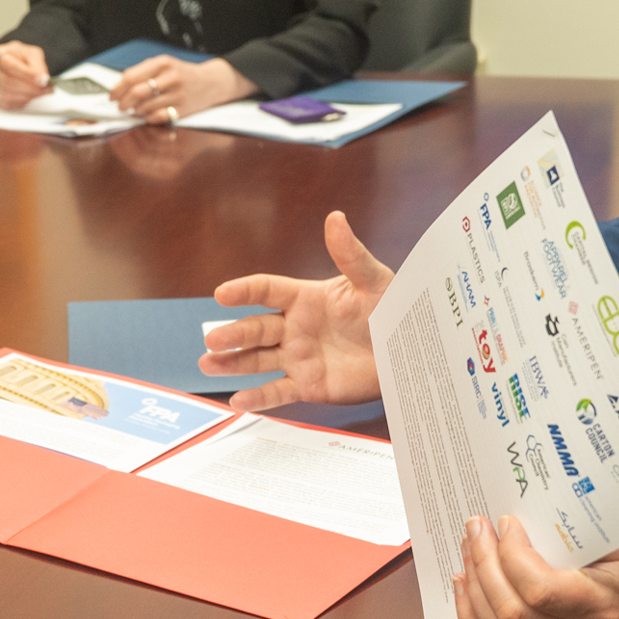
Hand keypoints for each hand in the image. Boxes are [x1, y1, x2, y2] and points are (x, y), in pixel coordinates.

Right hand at [0, 42, 51, 108]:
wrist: (13, 63)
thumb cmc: (22, 58)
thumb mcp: (32, 53)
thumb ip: (37, 64)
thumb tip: (42, 78)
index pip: (10, 66)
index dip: (28, 74)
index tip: (44, 80)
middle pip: (9, 82)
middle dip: (32, 87)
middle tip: (48, 87)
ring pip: (9, 95)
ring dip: (30, 95)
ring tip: (42, 91)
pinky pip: (9, 104)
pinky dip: (24, 101)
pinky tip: (31, 94)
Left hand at [110, 54, 255, 122]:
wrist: (213, 82)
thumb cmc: (184, 74)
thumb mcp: (166, 65)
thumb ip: (144, 72)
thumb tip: (119, 88)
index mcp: (163, 63)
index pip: (131, 76)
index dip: (117, 89)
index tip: (112, 96)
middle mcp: (171, 78)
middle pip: (137, 92)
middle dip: (124, 102)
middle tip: (121, 106)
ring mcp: (178, 94)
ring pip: (145, 106)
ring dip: (135, 111)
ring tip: (135, 110)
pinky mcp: (183, 109)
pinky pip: (157, 117)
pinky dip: (148, 118)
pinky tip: (148, 115)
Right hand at [199, 210, 393, 410]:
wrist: (411, 351)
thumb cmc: (394, 311)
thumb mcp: (374, 282)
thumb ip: (351, 254)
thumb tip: (336, 218)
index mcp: (306, 299)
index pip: (267, 290)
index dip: (244, 291)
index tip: (223, 293)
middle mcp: (295, 327)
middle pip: (255, 328)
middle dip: (233, 333)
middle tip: (214, 339)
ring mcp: (298, 357)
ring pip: (257, 360)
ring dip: (232, 363)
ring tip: (208, 364)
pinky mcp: (308, 385)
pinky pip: (277, 392)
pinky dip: (257, 398)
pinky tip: (237, 401)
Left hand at [454, 516, 618, 618]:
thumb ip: (589, 530)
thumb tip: (537, 508)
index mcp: (606, 604)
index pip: (542, 590)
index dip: (513, 556)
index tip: (506, 522)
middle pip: (511, 611)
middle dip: (484, 563)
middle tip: (476, 527)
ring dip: (473, 590)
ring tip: (468, 550)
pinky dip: (474, 618)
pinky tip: (467, 587)